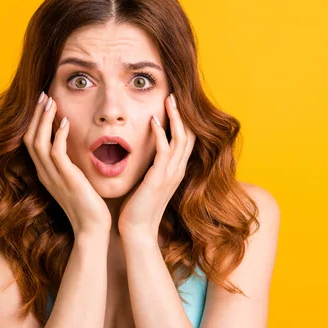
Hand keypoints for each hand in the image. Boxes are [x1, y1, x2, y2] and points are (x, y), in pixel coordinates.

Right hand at [23, 91, 111, 237]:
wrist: (93, 229)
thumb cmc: (89, 207)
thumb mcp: (76, 182)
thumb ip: (72, 166)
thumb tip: (78, 150)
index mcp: (46, 173)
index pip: (32, 142)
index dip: (35, 121)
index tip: (44, 104)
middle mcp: (45, 173)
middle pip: (29, 138)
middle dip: (35, 115)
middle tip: (43, 95)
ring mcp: (53, 176)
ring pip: (38, 141)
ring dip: (43, 119)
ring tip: (51, 101)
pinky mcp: (66, 178)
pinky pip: (55, 151)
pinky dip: (58, 134)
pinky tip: (66, 121)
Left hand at [118, 93, 195, 239]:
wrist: (137, 231)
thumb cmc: (138, 209)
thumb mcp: (148, 184)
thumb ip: (151, 169)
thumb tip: (144, 155)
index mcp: (176, 171)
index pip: (187, 141)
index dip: (184, 122)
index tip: (175, 105)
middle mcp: (178, 171)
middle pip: (190, 136)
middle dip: (183, 114)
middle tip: (175, 95)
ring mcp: (171, 174)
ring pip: (181, 139)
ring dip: (175, 117)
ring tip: (169, 100)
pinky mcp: (159, 178)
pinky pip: (164, 150)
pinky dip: (160, 133)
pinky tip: (153, 120)